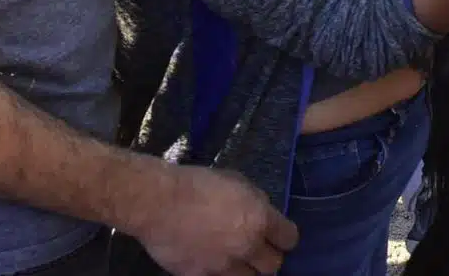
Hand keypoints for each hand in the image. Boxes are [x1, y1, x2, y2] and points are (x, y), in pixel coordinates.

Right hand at [132, 165, 297, 275]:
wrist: (158, 202)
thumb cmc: (198, 184)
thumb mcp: (237, 181)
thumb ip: (256, 202)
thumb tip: (262, 213)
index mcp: (260, 219)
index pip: (289, 239)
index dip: (285, 237)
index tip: (278, 236)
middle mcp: (247, 246)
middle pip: (273, 265)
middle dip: (267, 257)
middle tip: (258, 249)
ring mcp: (223, 266)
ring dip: (246, 269)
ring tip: (236, 258)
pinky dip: (219, 273)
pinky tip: (212, 262)